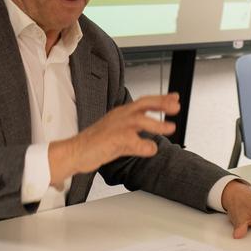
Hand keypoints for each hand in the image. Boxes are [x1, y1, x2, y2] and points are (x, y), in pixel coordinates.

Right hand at [48, 94, 179, 184]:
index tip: (175, 98)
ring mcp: (116, 127)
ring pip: (140, 120)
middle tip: (176, 106)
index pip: (144, 102)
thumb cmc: (94, 145)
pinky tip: (151, 149)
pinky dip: (143, 146)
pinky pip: (132, 141)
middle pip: (144, 104)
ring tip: (170, 128)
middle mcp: (120, 117)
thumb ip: (136, 140)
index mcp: (121, 114)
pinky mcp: (112, 140)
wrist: (74, 152)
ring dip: (157, 123)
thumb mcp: (119, 139)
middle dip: (161, 103)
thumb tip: (152, 146)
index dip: (160, 100)